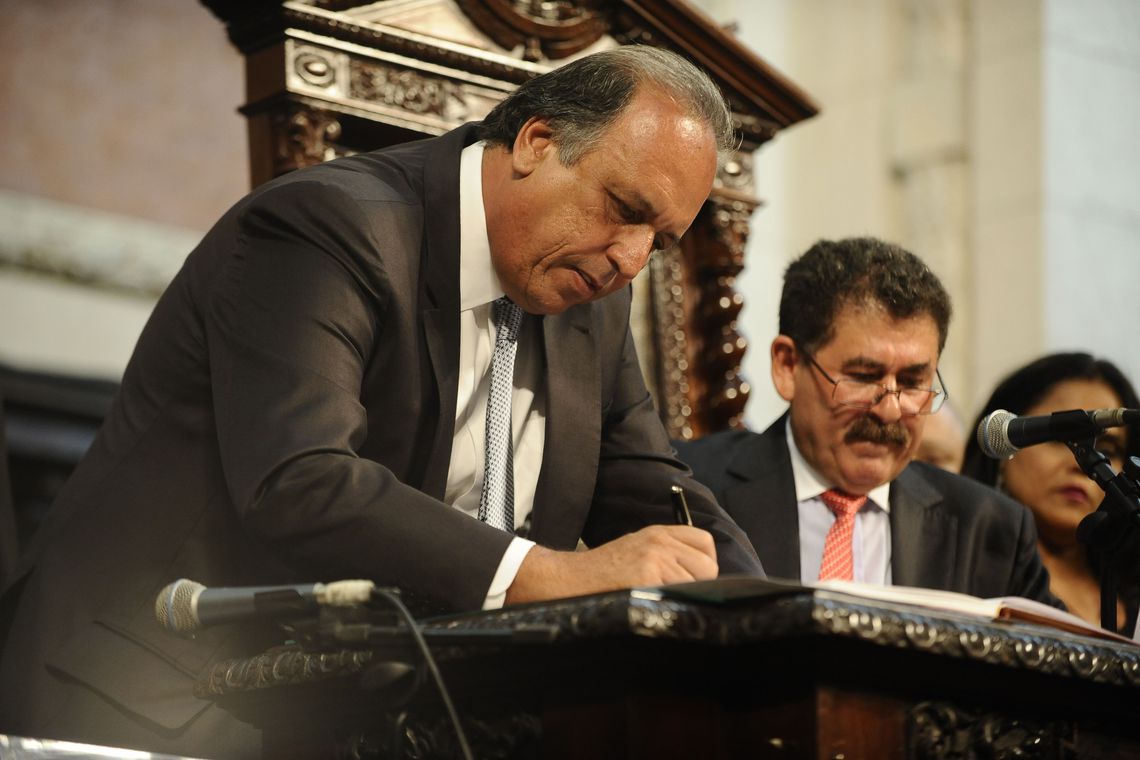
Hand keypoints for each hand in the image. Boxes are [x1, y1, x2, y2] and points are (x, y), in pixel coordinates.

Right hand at [504, 525, 717, 604]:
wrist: (569, 579)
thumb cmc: (603, 572)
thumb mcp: (637, 550)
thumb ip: (669, 554)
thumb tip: (703, 575)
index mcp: (659, 532)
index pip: (705, 543)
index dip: (704, 564)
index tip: (691, 578)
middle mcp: (660, 542)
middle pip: (708, 567)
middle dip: (697, 584)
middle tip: (672, 593)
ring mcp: (655, 559)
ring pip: (697, 584)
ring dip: (683, 596)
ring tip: (657, 598)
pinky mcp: (648, 578)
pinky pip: (680, 595)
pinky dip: (672, 605)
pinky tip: (652, 604)